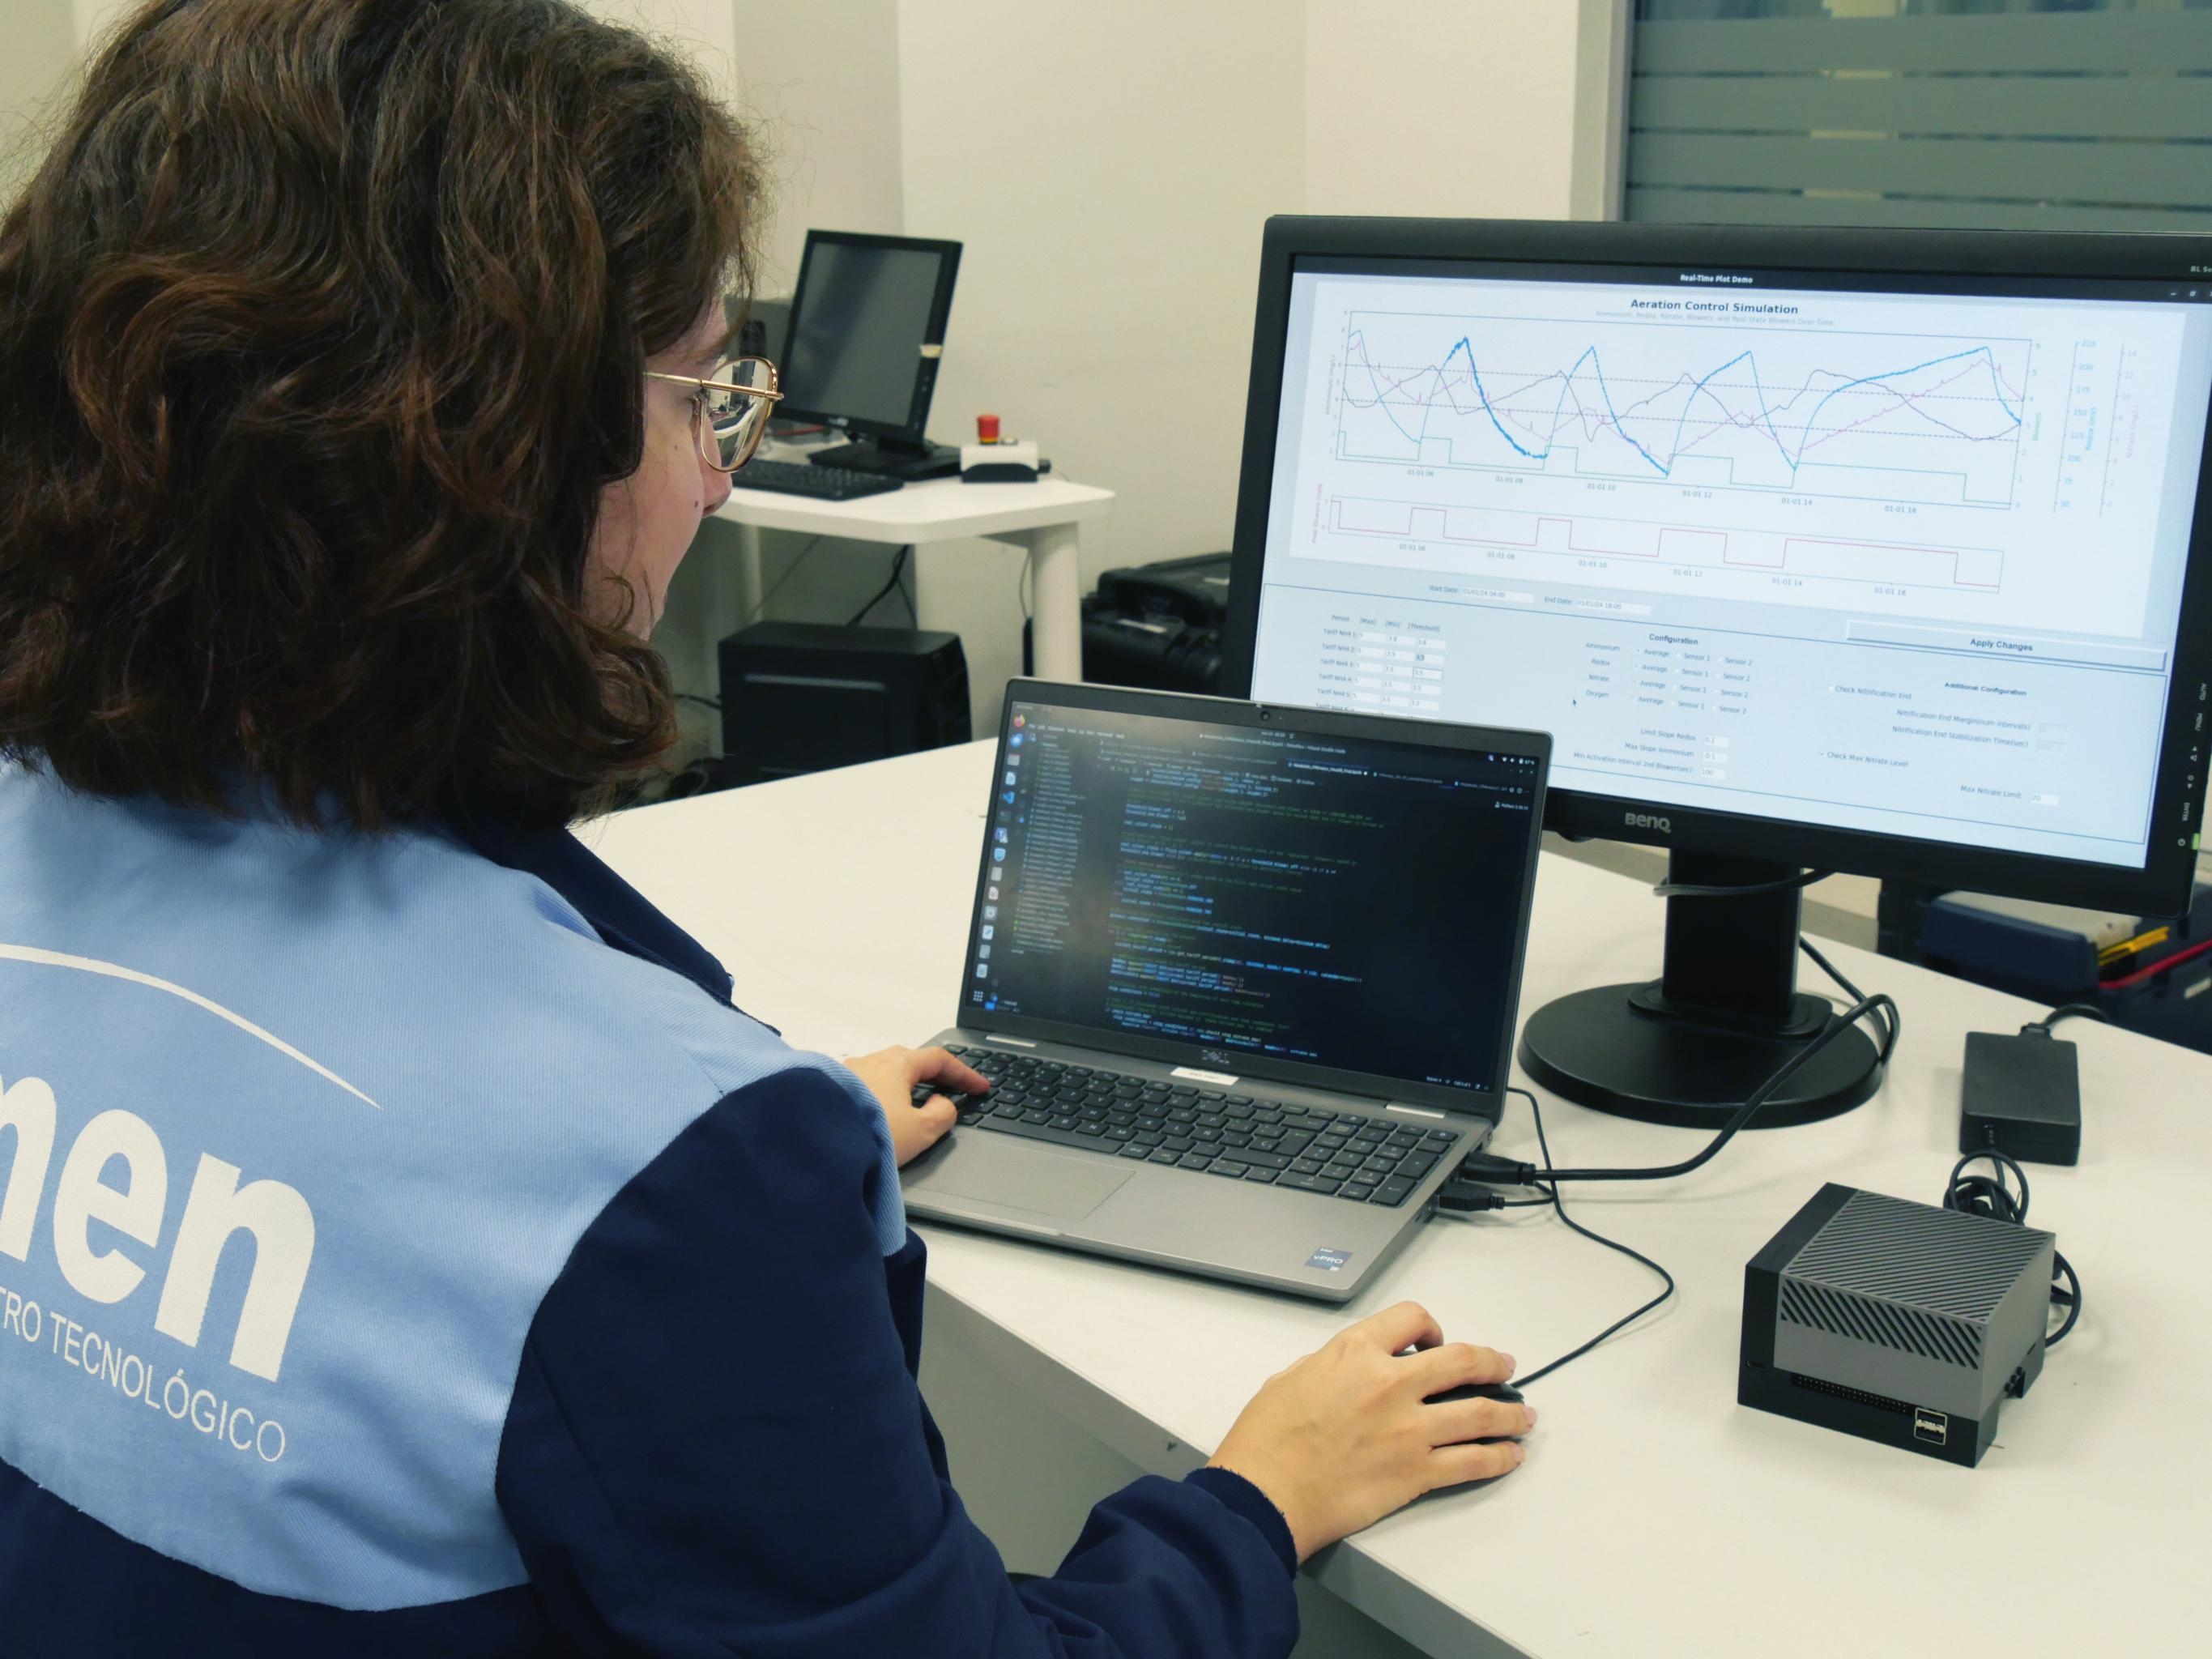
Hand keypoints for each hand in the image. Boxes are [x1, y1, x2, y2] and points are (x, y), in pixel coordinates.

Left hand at [840, 1045, 989, 1166]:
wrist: (817, 1145)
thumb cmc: (871, 1134)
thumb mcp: (921, 1130)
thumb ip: (942, 1114)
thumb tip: (943, 1104)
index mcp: (898, 1063)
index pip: (940, 1060)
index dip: (965, 1074)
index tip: (981, 1087)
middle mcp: (871, 1060)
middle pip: (911, 1061)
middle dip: (934, 1074)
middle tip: (951, 1089)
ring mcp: (848, 1073)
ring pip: (885, 1072)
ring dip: (906, 1085)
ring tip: (916, 1103)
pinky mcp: (831, 1090)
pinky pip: (866, 1086)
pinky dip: (883, 1094)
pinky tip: (882, 1112)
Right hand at [1206, 1301, 1532, 1561]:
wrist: (1266, 1494)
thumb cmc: (1267, 1442)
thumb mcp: (1290, 1378)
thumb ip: (1329, 1367)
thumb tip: (1346, 1373)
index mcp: (1356, 1353)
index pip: (1412, 1319)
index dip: (1431, 1327)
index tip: (1437, 1341)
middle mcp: (1391, 1384)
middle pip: (1463, 1361)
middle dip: (1492, 1362)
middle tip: (1505, 1367)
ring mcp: (1410, 1430)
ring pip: (1480, 1412)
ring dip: (1510, 1413)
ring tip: (1523, 1415)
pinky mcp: (1417, 1472)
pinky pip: (1473, 1461)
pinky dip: (1499, 1458)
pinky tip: (1510, 1456)